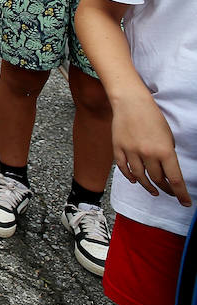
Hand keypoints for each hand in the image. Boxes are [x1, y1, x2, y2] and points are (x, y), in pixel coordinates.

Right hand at [112, 90, 190, 205]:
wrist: (131, 102)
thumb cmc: (152, 117)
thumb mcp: (168, 136)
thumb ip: (167, 154)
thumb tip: (166, 169)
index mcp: (164, 151)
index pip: (175, 179)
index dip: (181, 194)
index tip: (185, 202)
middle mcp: (147, 154)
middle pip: (158, 179)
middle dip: (166, 188)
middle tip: (170, 192)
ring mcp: (131, 151)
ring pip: (140, 177)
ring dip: (148, 186)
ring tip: (154, 191)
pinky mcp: (118, 148)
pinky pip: (123, 168)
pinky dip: (130, 176)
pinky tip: (135, 180)